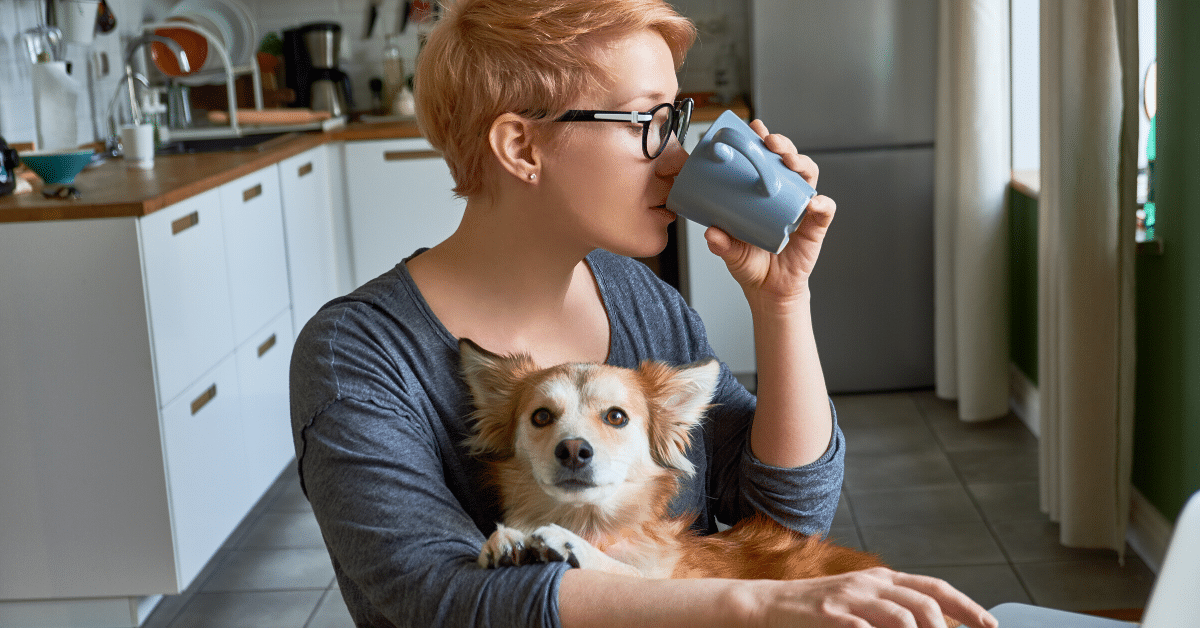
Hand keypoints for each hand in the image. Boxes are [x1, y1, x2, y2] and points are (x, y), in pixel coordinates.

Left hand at [704, 119, 835, 308]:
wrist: (769, 290)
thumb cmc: (751, 264)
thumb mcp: (730, 252)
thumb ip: (721, 243)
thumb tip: (711, 232)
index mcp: (764, 194)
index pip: (766, 160)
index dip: (762, 140)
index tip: (753, 126)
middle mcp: (785, 196)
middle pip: (789, 161)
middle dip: (783, 145)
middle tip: (770, 142)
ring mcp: (802, 208)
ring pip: (808, 176)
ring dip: (802, 164)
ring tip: (790, 162)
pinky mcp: (816, 227)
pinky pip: (825, 210)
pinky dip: (822, 205)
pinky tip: (815, 204)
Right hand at [745, 567, 997, 627]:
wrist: (770, 603)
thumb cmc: (820, 608)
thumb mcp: (862, 600)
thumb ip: (895, 608)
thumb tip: (937, 623)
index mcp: (883, 578)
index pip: (935, 587)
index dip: (966, 606)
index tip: (989, 626)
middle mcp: (870, 583)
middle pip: (924, 603)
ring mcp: (849, 598)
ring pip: (901, 617)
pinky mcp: (829, 614)